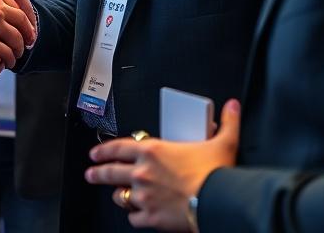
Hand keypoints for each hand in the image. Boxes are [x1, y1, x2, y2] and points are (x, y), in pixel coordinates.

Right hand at [0, 0, 33, 66]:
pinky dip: (8, 59)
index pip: (14, 5)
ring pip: (15, 39)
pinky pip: (5, 52)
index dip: (20, 16)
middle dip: (26, 33)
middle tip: (26, 42)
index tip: (21, 24)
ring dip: (18, 49)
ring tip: (16, 55)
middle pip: (20, 22)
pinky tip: (6, 62)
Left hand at [85, 99, 241, 230]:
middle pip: (110, 172)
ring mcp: (144, 195)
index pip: (118, 147)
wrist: (218, 201)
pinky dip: (136, 216)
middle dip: (97, 173)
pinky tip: (139, 215)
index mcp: (153, 151)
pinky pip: (134, 217)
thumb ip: (227, 123)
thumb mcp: (223, 142)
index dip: (103, 150)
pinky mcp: (150, 217)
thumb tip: (232, 106)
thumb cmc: (216, 174)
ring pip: (120, 196)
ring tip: (118, 195)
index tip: (95, 153)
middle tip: (91, 173)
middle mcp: (142, 172)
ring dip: (119, 195)